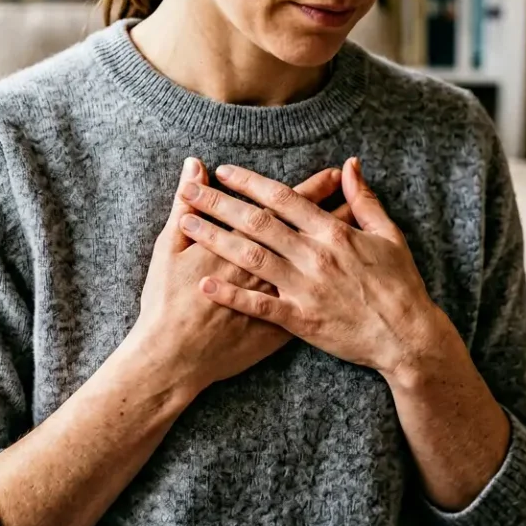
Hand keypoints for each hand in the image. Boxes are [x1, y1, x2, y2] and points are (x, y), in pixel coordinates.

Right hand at [119, 159, 351, 392]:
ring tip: (359, 227)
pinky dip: (334, 284)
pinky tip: (348, 276)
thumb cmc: (165, 304)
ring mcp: (281, 299)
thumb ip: (182, 204)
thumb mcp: (169, 248)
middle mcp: (270, 268)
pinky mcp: (283, 327)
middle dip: (335, 209)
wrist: (173, 359)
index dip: (313, 188)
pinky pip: (317, 299)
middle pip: (311, 231)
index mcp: (245, 243)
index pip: (287, 207)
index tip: (335, 174)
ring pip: (320, 264)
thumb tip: (193, 165)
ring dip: (340, 244)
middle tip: (358, 196)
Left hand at [175, 158, 450, 378]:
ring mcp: (305, 288)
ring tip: (185, 224)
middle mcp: (314, 256)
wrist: (407, 337)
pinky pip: (258, 304)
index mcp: (333, 233)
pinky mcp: (300, 320)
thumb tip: (350, 166)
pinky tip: (203, 282)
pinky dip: (230, 293)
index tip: (222, 172)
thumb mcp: (389, 235)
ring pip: (251, 257)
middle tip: (189, 191)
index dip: (250, 183)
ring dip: (215, 239)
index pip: (283, 199)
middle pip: (257, 223)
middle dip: (219, 204)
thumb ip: (365, 200)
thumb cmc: (400, 285)